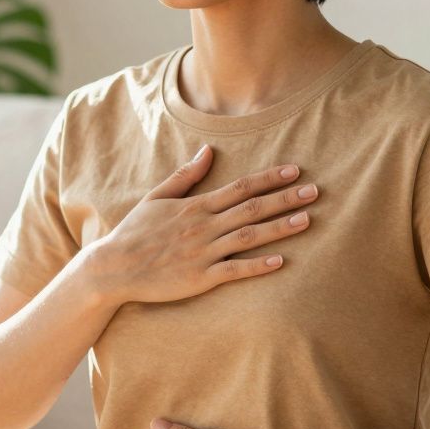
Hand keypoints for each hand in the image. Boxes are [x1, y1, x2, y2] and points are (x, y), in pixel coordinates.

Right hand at [85, 145, 317, 304]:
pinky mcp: (200, 278)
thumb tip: (208, 150)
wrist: (114, 267)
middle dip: (286, 198)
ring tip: (308, 219)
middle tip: (315, 191)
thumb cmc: (135, 231)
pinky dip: (258, 265)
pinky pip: (235, 270)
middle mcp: (204, 226)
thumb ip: (186, 174)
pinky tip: (281, 260)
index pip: (241, 187)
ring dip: (280, 227)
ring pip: (250, 237)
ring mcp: (204, 253)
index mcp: (197, 205)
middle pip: (253, 208)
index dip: (270, 178)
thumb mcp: (158, 197)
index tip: (295, 170)